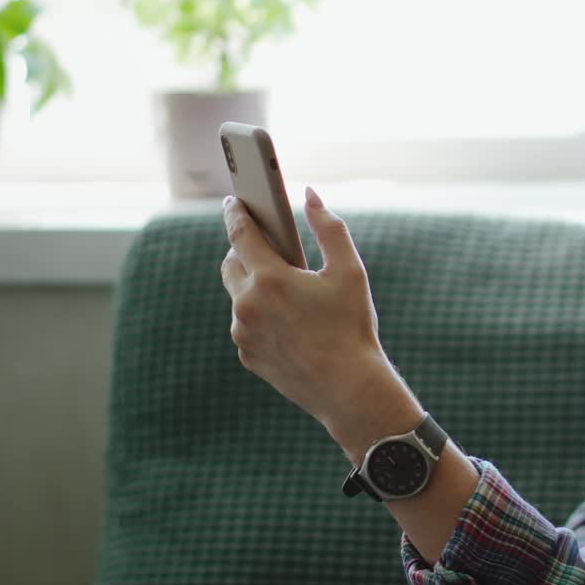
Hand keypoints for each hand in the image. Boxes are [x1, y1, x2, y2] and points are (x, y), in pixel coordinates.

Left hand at [219, 186, 407, 436]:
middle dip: (245, 249)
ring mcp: (243, 332)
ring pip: (238, 295)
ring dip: (255, 285)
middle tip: (269, 246)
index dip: (236, 212)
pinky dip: (260, 315)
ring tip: (287, 289)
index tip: (234, 200)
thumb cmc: (353, 326)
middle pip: (231, 263)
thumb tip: (311, 196)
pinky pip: (245, 324)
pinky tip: (289, 321)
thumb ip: (329, 227)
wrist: (347, 387)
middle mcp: (247, 305)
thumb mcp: (350, 271)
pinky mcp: (247, 354)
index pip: (241, 234)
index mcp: (270, 279)